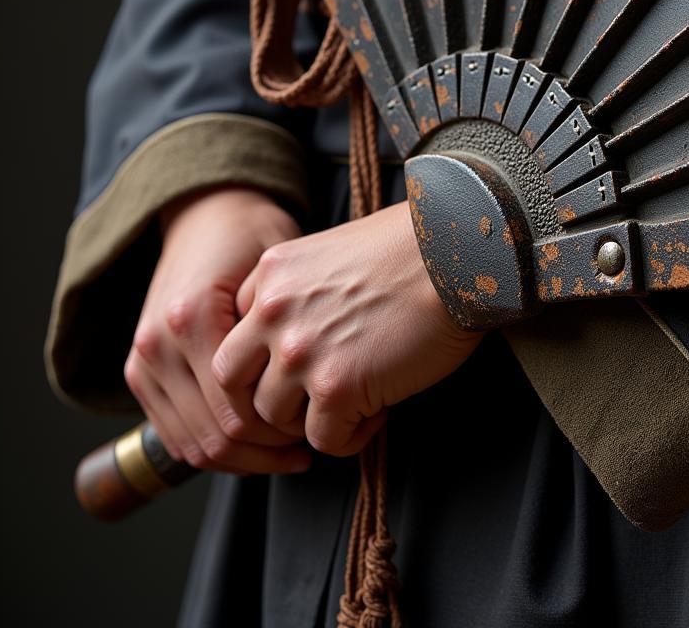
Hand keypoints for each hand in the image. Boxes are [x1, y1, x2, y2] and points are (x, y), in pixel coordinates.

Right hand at [124, 187, 312, 474]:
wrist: (205, 213)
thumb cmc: (252, 234)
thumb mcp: (279, 265)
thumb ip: (284, 324)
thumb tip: (312, 389)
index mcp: (192, 316)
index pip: (238, 408)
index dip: (285, 429)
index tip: (323, 423)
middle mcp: (158, 343)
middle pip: (215, 434)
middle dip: (267, 452)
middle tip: (312, 445)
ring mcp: (142, 361)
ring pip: (193, 446)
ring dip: (243, 460)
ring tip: (289, 451)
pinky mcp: (138, 372)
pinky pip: (174, 436)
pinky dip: (215, 450)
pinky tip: (255, 445)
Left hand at [211, 201, 483, 456]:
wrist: (455, 255)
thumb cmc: (412, 249)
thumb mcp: (333, 251)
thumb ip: (302, 291)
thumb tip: (302, 335)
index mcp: (271, 274)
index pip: (235, 335)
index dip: (264, 361)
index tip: (298, 367)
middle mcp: (273, 312)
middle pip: (233, 381)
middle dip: (265, 400)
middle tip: (305, 404)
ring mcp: (299, 352)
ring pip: (273, 417)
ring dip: (309, 420)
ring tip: (353, 405)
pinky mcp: (335, 386)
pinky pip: (323, 440)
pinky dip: (350, 437)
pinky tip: (378, 412)